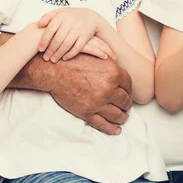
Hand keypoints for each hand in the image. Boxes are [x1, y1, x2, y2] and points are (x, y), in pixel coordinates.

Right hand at [0, 34, 132, 134]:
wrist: (53, 69)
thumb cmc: (73, 58)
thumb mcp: (96, 53)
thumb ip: (110, 61)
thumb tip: (118, 62)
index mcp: (113, 72)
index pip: (129, 85)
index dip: (128, 89)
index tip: (126, 92)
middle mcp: (109, 88)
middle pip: (125, 100)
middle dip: (126, 104)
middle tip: (126, 105)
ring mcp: (98, 102)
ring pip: (118, 114)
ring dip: (122, 117)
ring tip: (123, 117)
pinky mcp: (87, 112)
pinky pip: (104, 124)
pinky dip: (112, 128)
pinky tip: (116, 129)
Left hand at [38, 8, 102, 61]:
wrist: (92, 17)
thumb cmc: (71, 16)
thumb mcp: (60, 12)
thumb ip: (48, 17)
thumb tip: (38, 25)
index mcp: (62, 15)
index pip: (50, 29)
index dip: (44, 40)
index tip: (40, 49)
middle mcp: (70, 21)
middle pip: (58, 38)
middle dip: (51, 50)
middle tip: (46, 58)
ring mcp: (79, 28)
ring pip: (67, 44)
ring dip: (59, 53)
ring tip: (53, 60)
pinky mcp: (86, 35)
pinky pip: (77, 47)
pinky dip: (70, 54)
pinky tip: (64, 58)